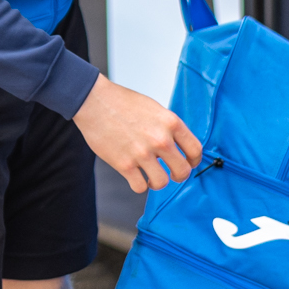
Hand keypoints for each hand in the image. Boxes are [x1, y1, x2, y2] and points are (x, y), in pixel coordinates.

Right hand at [73, 75, 202, 193]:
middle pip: (183, 171)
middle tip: (171, 173)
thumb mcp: (154, 108)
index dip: (193, 161)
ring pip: (162, 183)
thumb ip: (168, 127)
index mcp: (171, 123)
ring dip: (157, 182)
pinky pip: (140, 187)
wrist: (94, 101)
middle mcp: (160, 139)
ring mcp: (142, 153)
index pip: (195, 150)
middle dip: (178, 175)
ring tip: (150, 176)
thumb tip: (178, 146)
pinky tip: (135, 176)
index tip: (188, 163)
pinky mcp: (124, 164)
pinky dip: (139, 185)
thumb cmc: (122, 102)